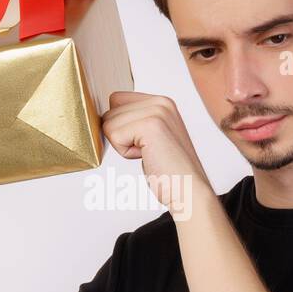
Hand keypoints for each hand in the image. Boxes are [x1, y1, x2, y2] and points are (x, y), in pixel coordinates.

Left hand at [100, 91, 210, 208]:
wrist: (189, 191)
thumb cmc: (169, 172)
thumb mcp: (152, 137)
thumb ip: (134, 121)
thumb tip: (103, 118)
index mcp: (162, 102)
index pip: (116, 100)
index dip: (120, 125)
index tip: (143, 143)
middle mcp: (161, 102)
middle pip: (110, 111)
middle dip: (121, 136)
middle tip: (148, 151)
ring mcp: (157, 111)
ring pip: (109, 123)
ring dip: (123, 145)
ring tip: (149, 154)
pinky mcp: (150, 125)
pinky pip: (114, 135)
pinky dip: (125, 152)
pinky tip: (147, 157)